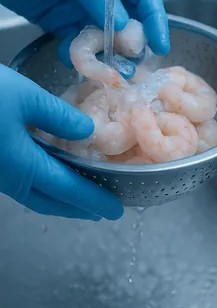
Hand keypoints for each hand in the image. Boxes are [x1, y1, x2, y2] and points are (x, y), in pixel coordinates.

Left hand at [0, 0, 169, 68]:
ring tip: (106, 70)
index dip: (155, 21)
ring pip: (105, 37)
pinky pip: (77, 43)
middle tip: (131, 64)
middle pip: (129, 21)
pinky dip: (78, 55)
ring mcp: (81, 6)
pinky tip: (73, 59)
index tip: (159, 45)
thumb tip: (122, 23)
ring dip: (107, 54)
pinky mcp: (60, 21)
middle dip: (132, 44)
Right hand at [0, 65, 122, 220]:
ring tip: (79, 190)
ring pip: (29, 193)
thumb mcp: (24, 96)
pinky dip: (36, 181)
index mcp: (20, 165)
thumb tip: (89, 132)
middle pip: (47, 201)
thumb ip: (58, 116)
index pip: (68, 190)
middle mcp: (4, 178)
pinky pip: (14, 181)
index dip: (94, 201)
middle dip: (76, 207)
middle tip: (101, 208)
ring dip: (56, 195)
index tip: (115, 211)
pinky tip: (44, 168)